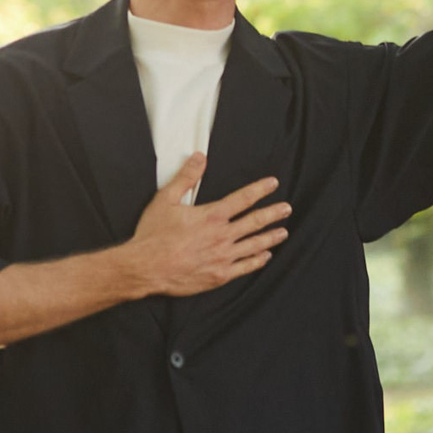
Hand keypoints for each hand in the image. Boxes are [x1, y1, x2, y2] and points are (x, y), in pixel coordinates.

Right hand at [126, 156, 289, 294]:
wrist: (146, 267)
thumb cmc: (153, 235)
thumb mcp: (166, 199)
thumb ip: (186, 177)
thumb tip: (199, 157)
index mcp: (212, 216)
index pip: (243, 199)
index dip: (260, 189)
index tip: (273, 184)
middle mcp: (222, 236)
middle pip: (255, 222)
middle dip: (273, 213)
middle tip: (286, 208)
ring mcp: (223, 257)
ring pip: (254, 245)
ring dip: (271, 237)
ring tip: (283, 232)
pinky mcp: (219, 275)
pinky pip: (245, 267)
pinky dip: (257, 260)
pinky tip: (265, 256)